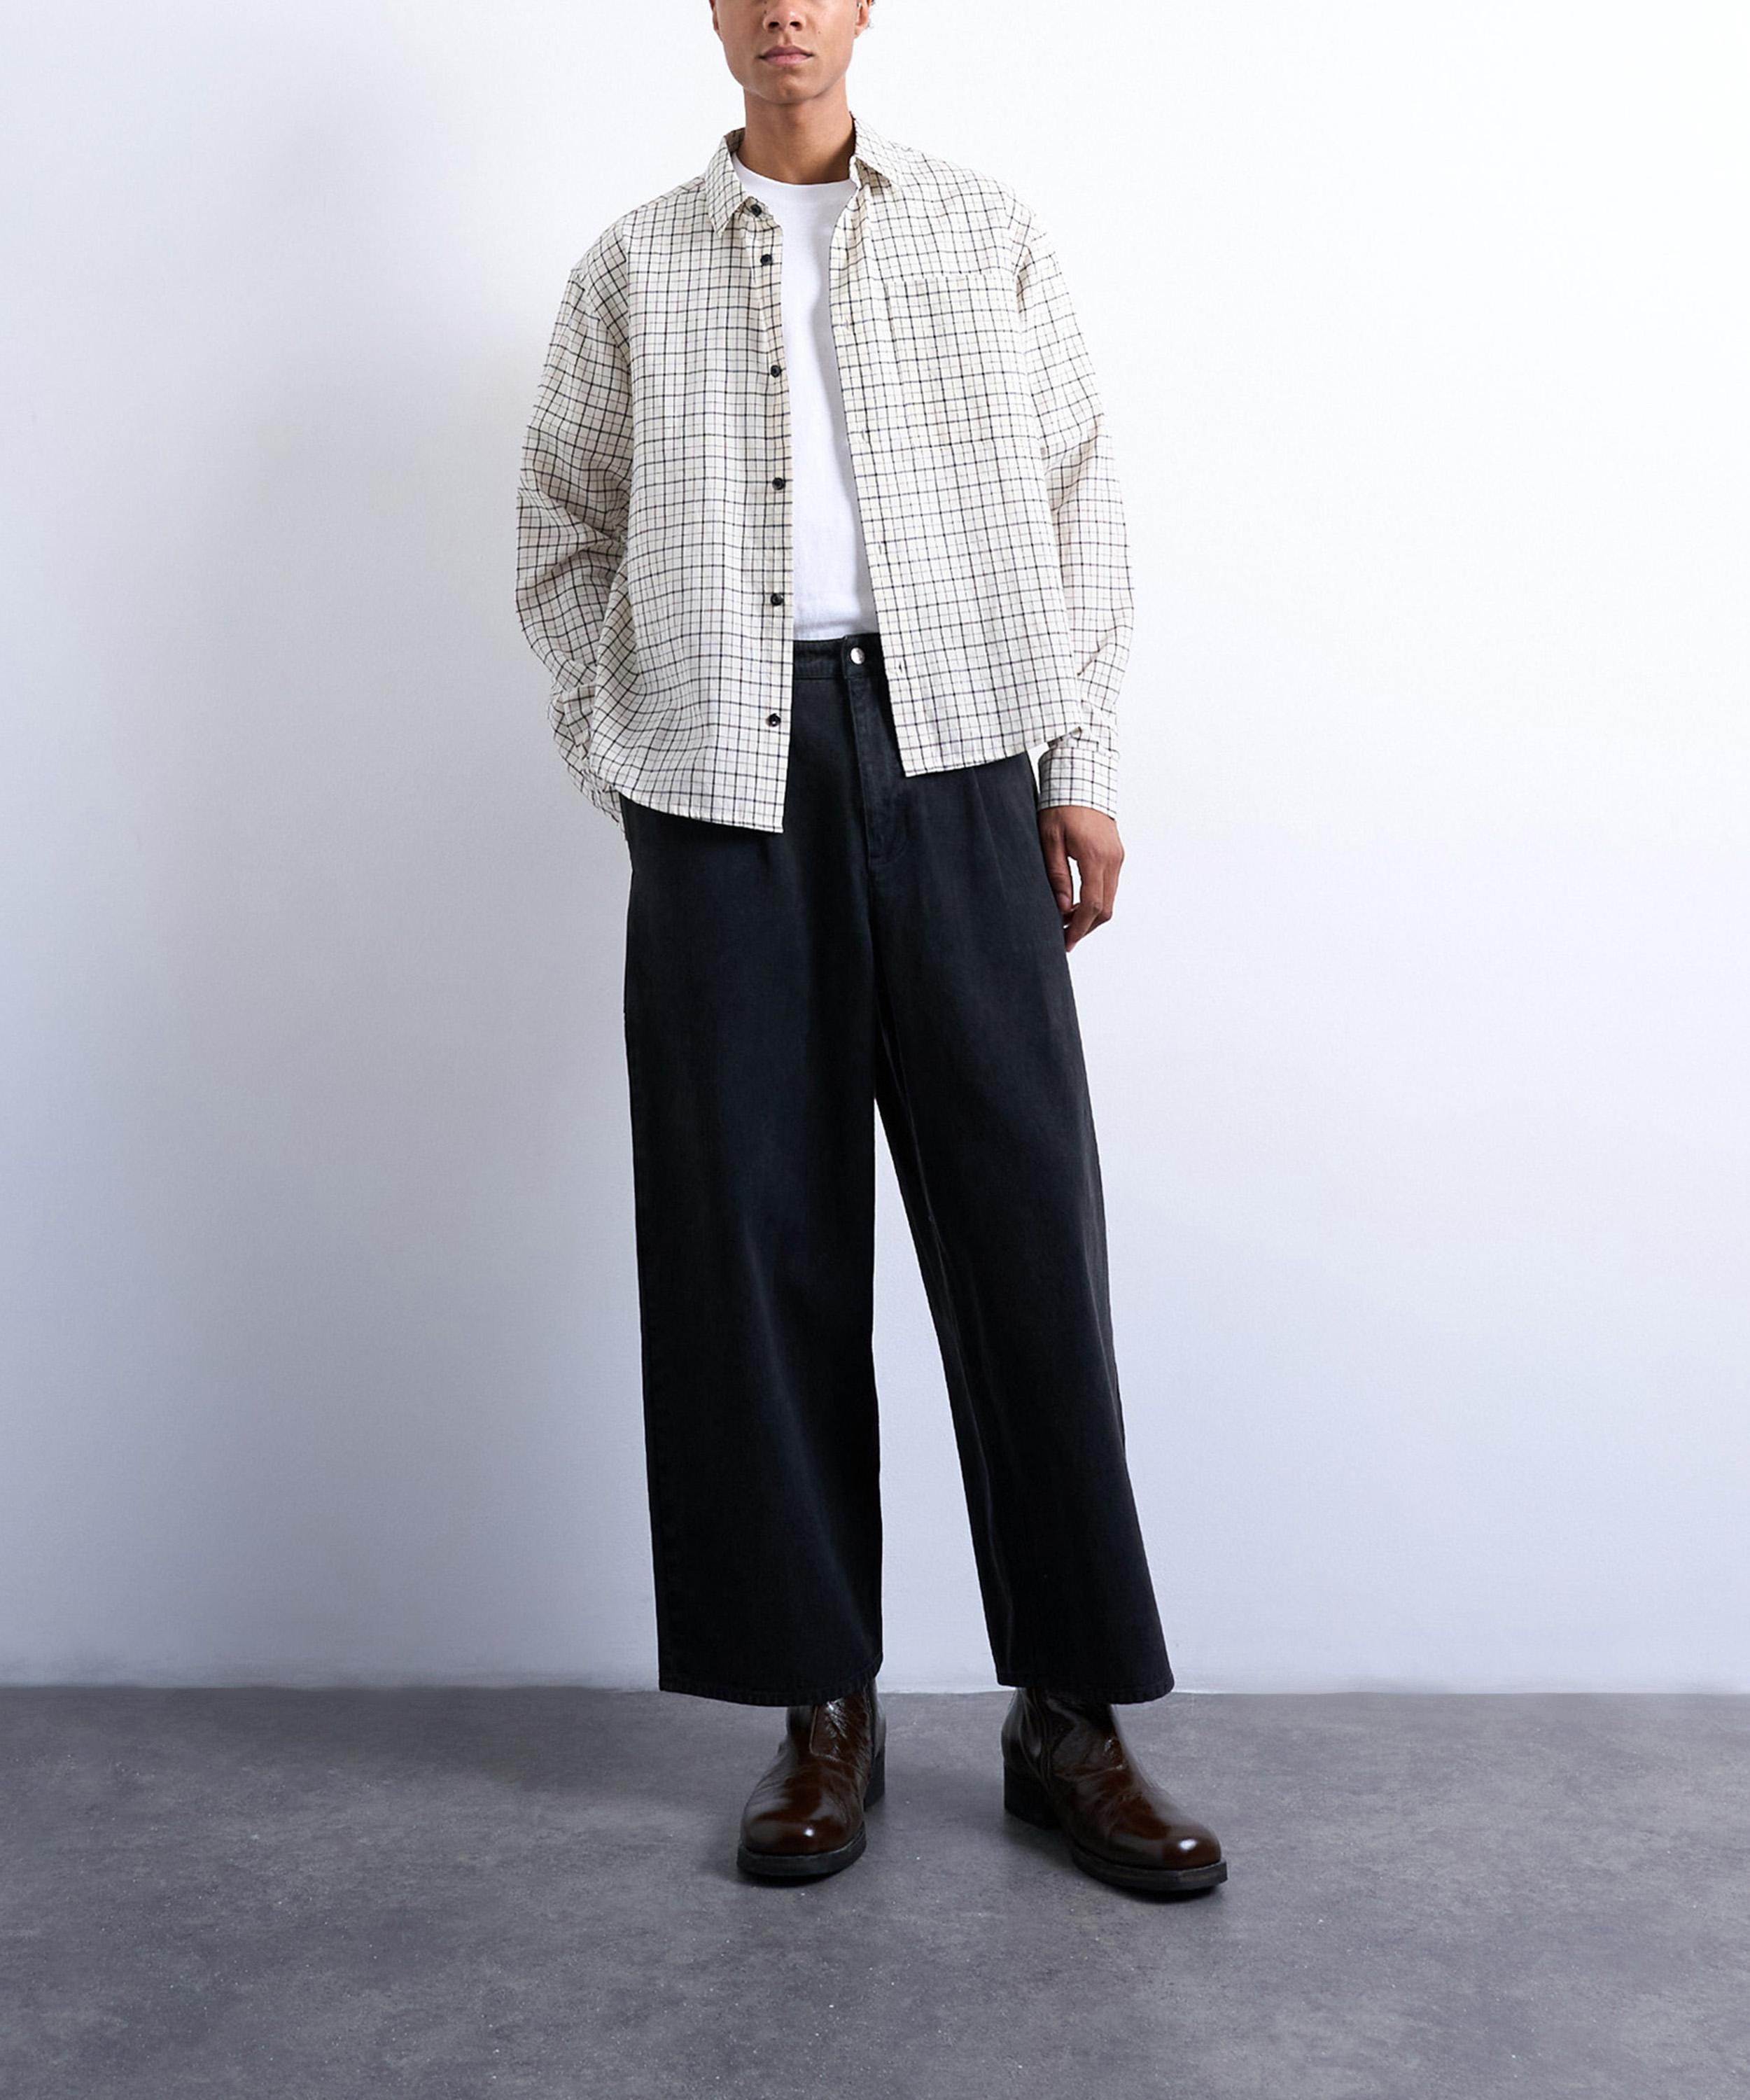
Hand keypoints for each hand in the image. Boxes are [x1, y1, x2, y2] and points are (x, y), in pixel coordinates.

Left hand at [1037, 805, 1123, 950]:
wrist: (1081, 780)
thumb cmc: (1060, 805)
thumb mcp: (1049, 839)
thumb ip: (1057, 874)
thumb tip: (1062, 907)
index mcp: (1094, 856)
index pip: (1092, 904)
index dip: (1079, 927)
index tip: (1065, 941)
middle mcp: (1112, 859)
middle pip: (1105, 908)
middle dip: (1085, 927)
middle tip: (1064, 937)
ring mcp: (1117, 856)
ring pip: (1109, 899)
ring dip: (1091, 915)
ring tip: (1067, 921)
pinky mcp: (1116, 854)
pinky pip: (1110, 886)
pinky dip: (1096, 900)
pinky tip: (1076, 902)